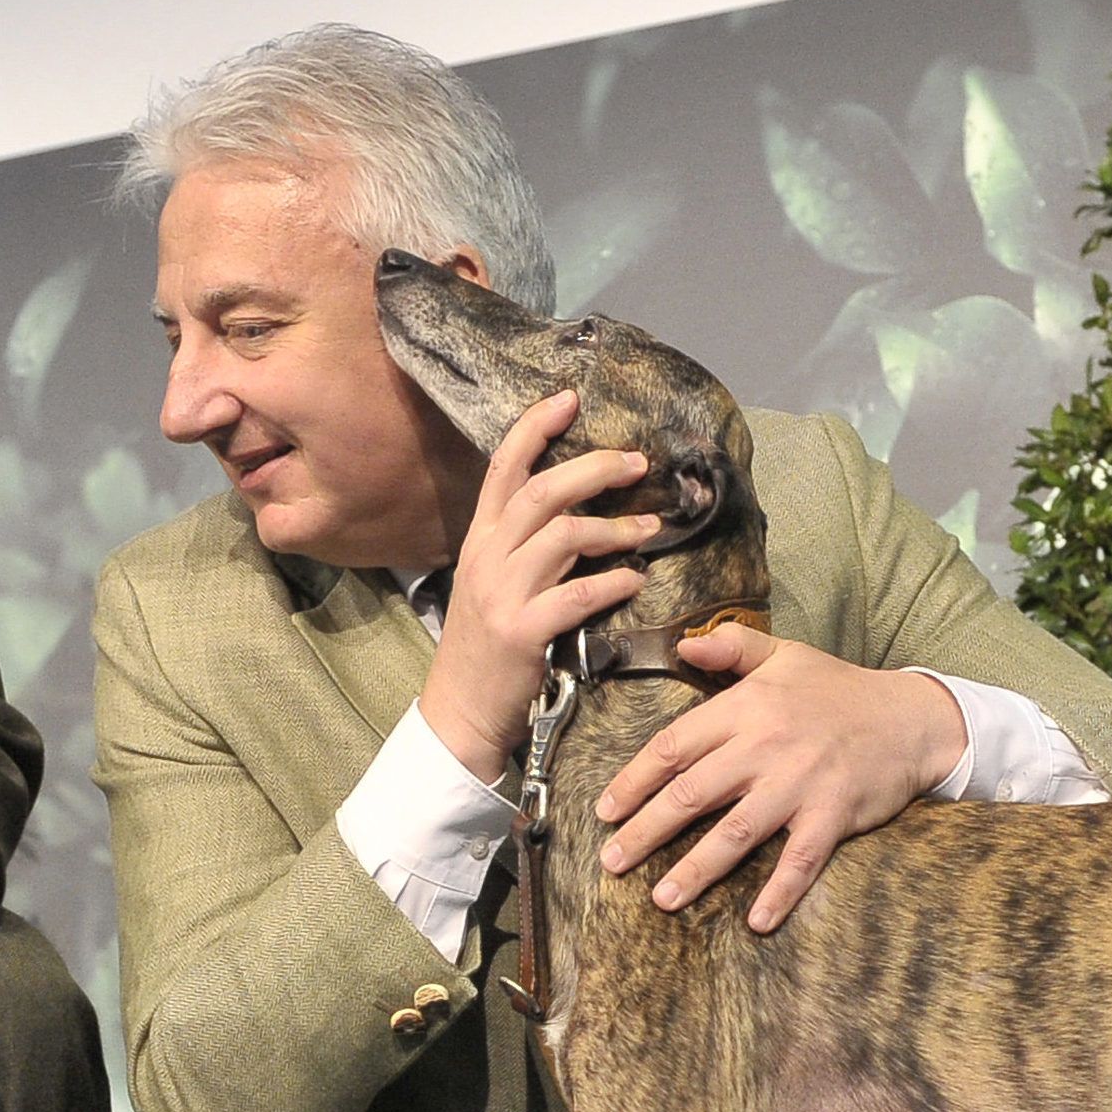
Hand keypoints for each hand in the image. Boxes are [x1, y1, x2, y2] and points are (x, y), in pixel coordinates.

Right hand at [421, 389, 661, 783]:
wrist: (460, 712)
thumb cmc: (486, 648)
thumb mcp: (491, 584)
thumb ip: (523, 547)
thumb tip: (576, 513)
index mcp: (479, 540)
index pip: (504, 467)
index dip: (535, 427)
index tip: (570, 398)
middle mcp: (486, 557)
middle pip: (543, 491)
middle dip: (595, 469)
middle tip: (637, 464)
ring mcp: (501, 593)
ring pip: (564, 535)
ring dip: (616, 528)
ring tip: (651, 528)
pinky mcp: (522, 632)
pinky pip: (578, 594)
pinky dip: (614, 582)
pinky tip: (635, 581)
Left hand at [594, 628, 964, 932]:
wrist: (911, 719)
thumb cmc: (840, 689)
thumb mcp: (785, 655)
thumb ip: (731, 648)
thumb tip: (682, 645)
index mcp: (746, 709)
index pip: (674, 746)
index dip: (634, 780)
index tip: (605, 810)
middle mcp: (765, 747)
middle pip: (691, 794)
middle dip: (646, 831)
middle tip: (612, 862)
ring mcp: (799, 784)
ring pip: (735, 833)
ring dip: (695, 869)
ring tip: (662, 897)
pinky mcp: (832, 815)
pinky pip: (800, 861)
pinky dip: (779, 892)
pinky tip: (756, 922)